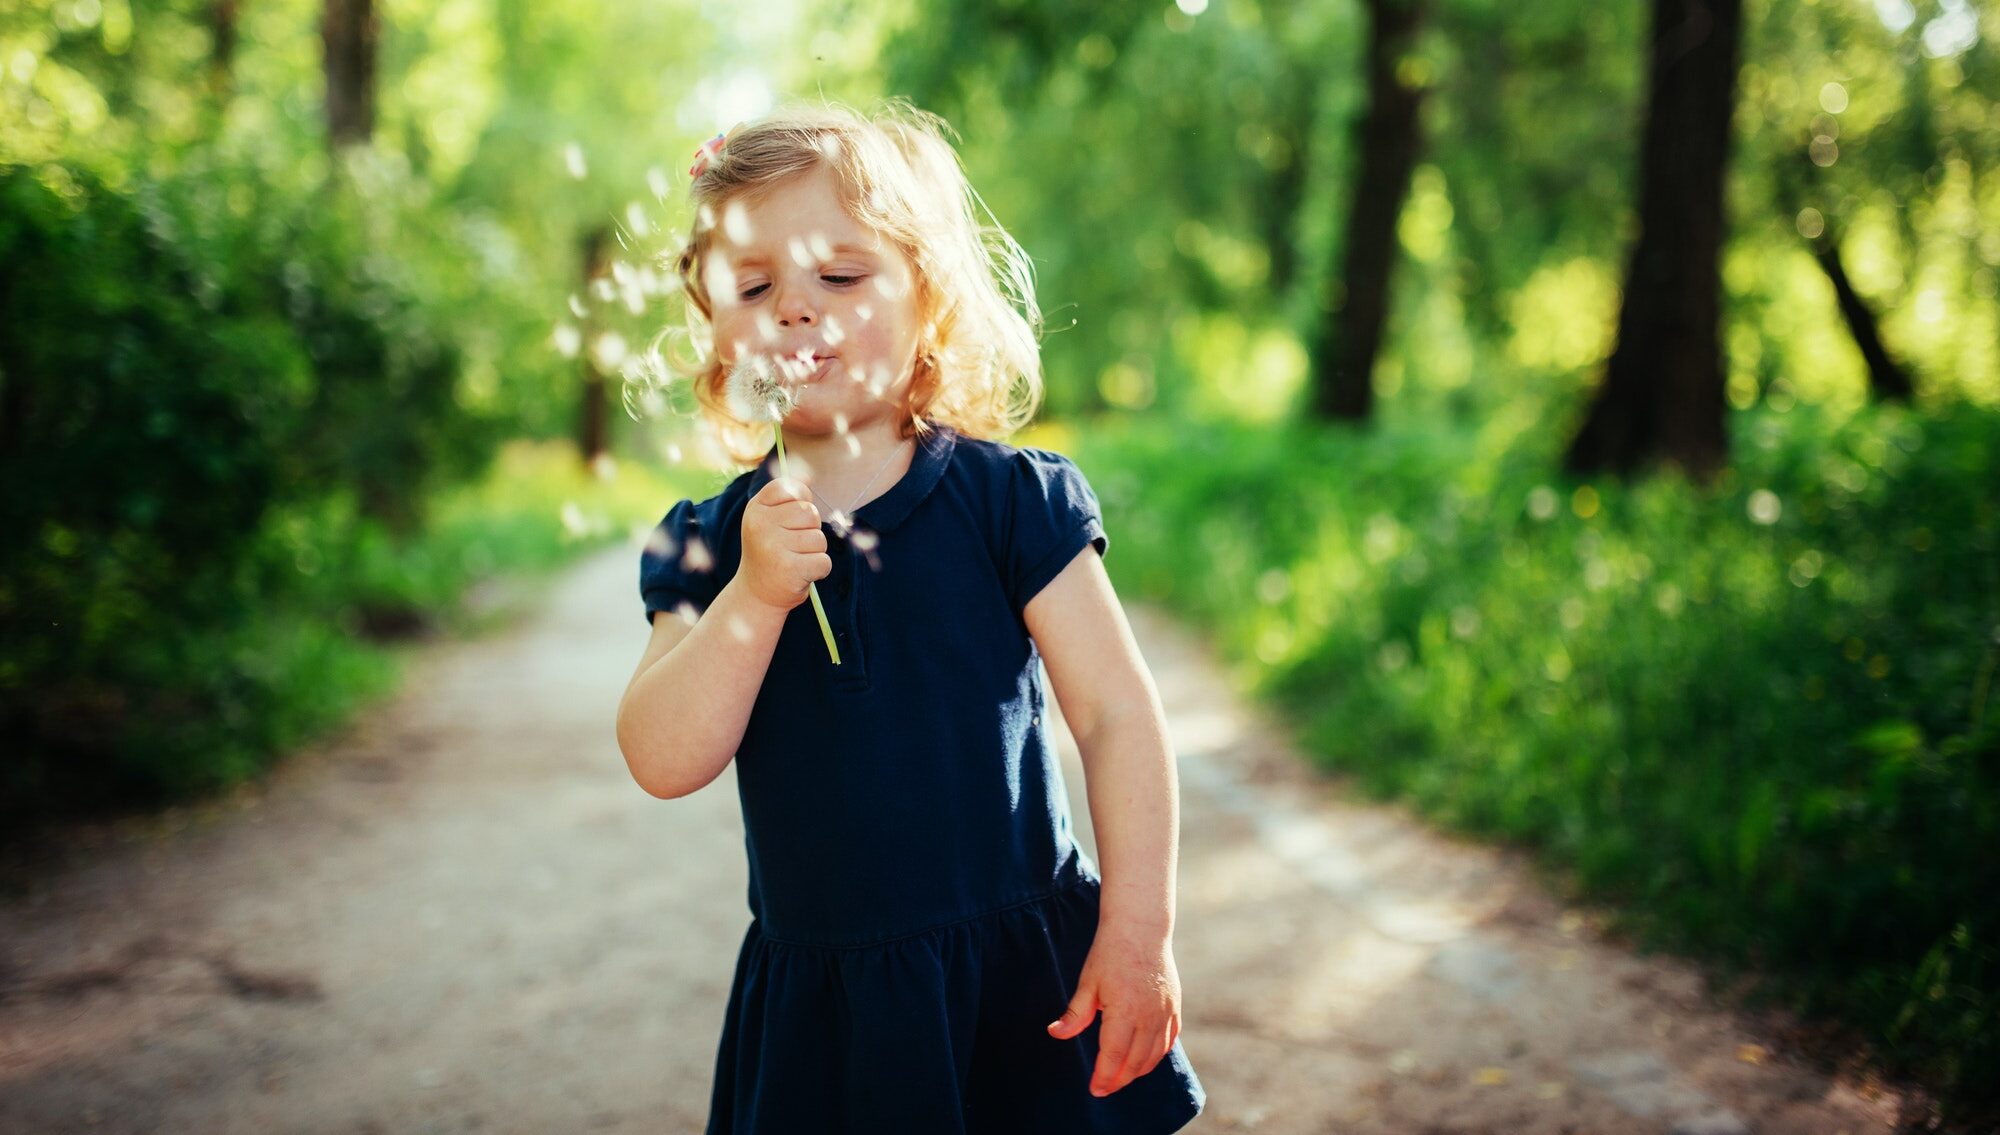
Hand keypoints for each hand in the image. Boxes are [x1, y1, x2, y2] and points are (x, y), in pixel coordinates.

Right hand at [739, 476, 829, 610]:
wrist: (756, 594)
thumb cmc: (770, 551)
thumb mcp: (769, 518)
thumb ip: (788, 495)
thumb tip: (807, 472)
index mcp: (756, 508)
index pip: (792, 488)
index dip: (801, 502)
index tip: (791, 519)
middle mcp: (761, 525)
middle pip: (811, 513)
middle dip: (810, 530)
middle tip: (793, 545)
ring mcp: (774, 547)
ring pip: (819, 539)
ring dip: (814, 552)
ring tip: (795, 560)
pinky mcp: (789, 569)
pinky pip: (824, 561)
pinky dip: (819, 570)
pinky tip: (801, 574)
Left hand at [1045, 925, 1182, 1097]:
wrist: (1141, 928)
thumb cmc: (1110, 953)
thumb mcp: (1088, 983)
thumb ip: (1075, 1014)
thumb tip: (1055, 1034)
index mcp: (1124, 1012)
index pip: (1114, 1057)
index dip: (1104, 1077)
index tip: (1095, 1089)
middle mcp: (1148, 1017)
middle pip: (1135, 1062)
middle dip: (1119, 1079)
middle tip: (1104, 1088)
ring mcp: (1165, 1013)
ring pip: (1154, 1056)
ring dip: (1138, 1071)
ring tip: (1121, 1077)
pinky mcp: (1174, 1007)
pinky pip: (1168, 1041)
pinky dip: (1157, 1056)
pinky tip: (1144, 1060)